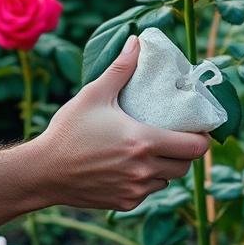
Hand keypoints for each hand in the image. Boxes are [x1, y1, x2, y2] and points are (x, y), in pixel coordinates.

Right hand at [28, 35, 210, 210]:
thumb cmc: (68, 131)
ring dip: (167, 167)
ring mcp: (135, 190)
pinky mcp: (124, 203)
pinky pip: (149, 192)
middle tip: (177, 137)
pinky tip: (135, 167)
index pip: (195, 148)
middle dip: (186, 152)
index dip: (202, 139)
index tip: (198, 129)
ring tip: (156, 150)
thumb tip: (136, 41)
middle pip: (186, 165)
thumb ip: (121, 68)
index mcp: (144, 141)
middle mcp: (144, 170)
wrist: (41, 172)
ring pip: (168, 180)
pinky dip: (148, 181)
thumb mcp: (94, 94)